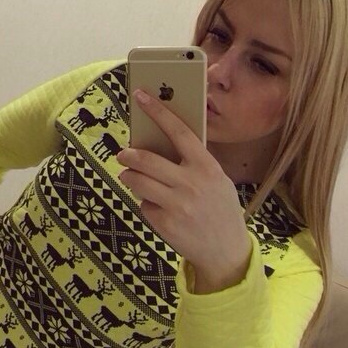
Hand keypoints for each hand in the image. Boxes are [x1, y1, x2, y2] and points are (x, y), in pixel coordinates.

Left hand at [116, 89, 251, 288]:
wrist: (225, 250)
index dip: (158, 111)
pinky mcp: (163, 223)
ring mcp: (176, 204)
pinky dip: (145, 203)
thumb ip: (192, 163)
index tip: (141, 96)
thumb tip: (160, 145)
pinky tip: (157, 208)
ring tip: (131, 178)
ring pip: (136, 181)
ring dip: (129, 177)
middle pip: (146, 159)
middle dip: (128, 155)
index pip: (178, 132)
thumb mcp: (216, 180)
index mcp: (207, 167)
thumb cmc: (218, 208)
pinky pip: (143, 204)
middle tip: (122, 154)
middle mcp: (191, 183)